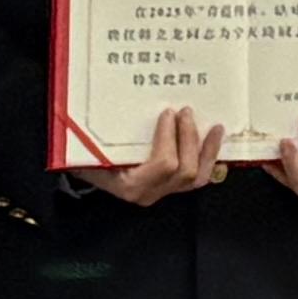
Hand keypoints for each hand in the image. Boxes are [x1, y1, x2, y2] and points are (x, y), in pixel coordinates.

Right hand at [83, 105, 223, 206]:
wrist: (83, 171)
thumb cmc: (83, 156)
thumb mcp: (86, 147)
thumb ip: (96, 134)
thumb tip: (96, 106)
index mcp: (130, 184)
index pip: (164, 164)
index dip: (171, 138)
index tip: (167, 113)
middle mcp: (149, 192)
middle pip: (185, 171)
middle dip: (190, 138)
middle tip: (186, 112)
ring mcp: (161, 192)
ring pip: (197, 178)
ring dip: (208, 151)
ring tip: (215, 128)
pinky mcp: (170, 187)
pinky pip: (197, 179)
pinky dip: (209, 160)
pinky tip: (214, 144)